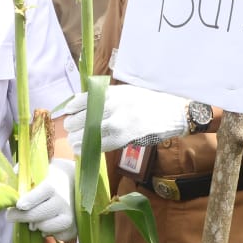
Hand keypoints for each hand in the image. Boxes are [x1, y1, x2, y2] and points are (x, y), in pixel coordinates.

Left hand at [6, 158, 76, 240]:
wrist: (72, 183)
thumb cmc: (47, 179)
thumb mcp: (35, 173)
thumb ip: (21, 178)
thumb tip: (10, 185)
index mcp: (52, 185)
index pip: (43, 192)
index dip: (30, 199)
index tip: (19, 205)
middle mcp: (63, 200)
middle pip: (39, 214)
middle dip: (22, 216)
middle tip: (11, 216)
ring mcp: (70, 215)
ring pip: (47, 227)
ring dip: (36, 226)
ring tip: (33, 221)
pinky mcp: (73, 228)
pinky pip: (58, 236)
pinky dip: (49, 233)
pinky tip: (47, 224)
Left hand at [61, 85, 190, 152]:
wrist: (173, 111)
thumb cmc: (150, 102)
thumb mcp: (128, 92)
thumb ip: (108, 98)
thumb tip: (86, 106)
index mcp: (114, 92)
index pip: (85, 99)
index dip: (73, 107)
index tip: (68, 112)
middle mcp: (114, 105)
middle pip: (84, 116)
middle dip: (72, 124)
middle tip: (70, 128)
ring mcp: (120, 121)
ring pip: (89, 131)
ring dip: (77, 138)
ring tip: (74, 141)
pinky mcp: (125, 136)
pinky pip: (100, 144)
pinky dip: (88, 147)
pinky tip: (82, 149)